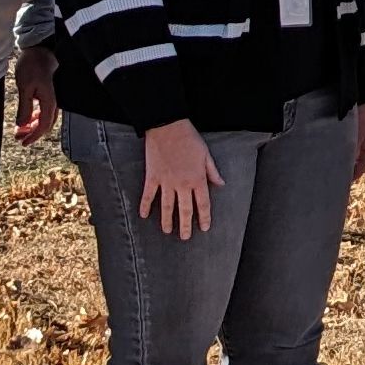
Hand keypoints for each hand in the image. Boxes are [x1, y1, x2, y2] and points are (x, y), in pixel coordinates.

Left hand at [12, 47, 59, 145]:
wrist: (40, 49)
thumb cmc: (33, 65)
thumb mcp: (25, 87)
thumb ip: (25, 107)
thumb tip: (22, 124)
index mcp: (49, 101)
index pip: (43, 125)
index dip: (33, 136)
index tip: (23, 142)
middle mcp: (53, 101)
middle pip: (46, 124)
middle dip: (32, 133)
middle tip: (19, 138)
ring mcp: (52, 97)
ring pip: (45, 118)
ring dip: (33, 126)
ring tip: (21, 129)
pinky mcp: (48, 93)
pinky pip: (44, 110)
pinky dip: (35, 117)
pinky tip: (28, 118)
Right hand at [140, 119, 225, 238]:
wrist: (168, 127)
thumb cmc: (189, 139)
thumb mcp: (206, 154)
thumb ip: (212, 171)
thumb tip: (221, 184)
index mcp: (197, 179)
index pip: (203, 204)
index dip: (204, 217)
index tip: (204, 228)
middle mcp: (182, 184)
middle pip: (185, 210)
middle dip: (185, 225)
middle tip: (185, 238)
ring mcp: (166, 182)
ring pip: (167, 206)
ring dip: (167, 220)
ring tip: (167, 231)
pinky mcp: (152, 177)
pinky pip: (148, 195)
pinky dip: (145, 206)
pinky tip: (143, 215)